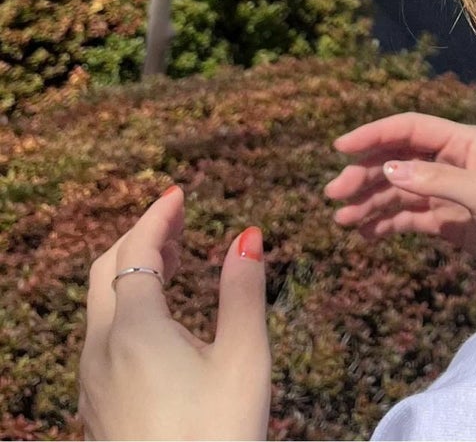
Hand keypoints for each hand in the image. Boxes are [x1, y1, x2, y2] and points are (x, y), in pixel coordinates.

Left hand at [80, 185, 270, 441]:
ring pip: (99, 306)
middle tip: (177, 219)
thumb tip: (247, 235)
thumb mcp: (245, 357)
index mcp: (135, 328)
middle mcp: (101, 349)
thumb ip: (244, 290)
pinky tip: (159, 319)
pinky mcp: (97, 407)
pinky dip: (125, 305)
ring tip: (173, 259)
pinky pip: (101, 337)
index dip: (157, 216)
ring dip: (131, 271)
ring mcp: (93, 381)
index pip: (137, 251)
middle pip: (105, 272)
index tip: (179, 193)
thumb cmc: (218, 431)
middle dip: (139, 237)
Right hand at [326, 112, 475, 276]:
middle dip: (366, 174)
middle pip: (399, 160)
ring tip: (342, 221)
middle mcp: (453, 161)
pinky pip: (411, 216)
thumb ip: (435, 181)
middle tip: (333, 195)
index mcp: (464, 142)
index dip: (375, 134)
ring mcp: (449, 191)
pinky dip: (387, 222)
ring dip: (371, 202)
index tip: (340, 147)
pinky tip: (366, 233)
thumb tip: (388, 170)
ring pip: (400, 191)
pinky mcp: (450, 221)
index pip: (411, 128)